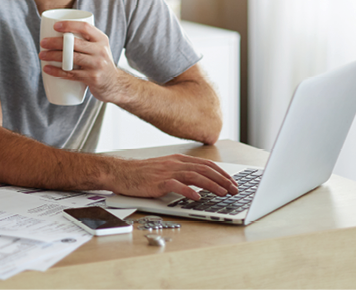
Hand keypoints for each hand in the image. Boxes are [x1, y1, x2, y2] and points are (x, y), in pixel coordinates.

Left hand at [39, 20, 124, 102]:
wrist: (115, 84)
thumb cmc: (100, 63)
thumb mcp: (99, 47)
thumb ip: (85, 39)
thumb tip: (57, 30)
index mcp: (101, 39)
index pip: (85, 27)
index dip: (69, 25)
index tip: (55, 26)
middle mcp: (101, 51)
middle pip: (74, 43)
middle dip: (55, 42)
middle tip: (43, 43)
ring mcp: (97, 65)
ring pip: (71, 58)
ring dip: (53, 56)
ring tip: (42, 55)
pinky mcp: (92, 78)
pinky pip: (71, 74)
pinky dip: (56, 71)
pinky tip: (47, 69)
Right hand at [115, 154, 237, 199]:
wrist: (120, 172)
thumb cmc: (141, 173)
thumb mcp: (164, 169)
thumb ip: (181, 173)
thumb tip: (201, 183)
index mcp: (177, 159)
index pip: (206, 164)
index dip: (221, 173)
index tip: (232, 182)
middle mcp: (174, 163)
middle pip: (204, 169)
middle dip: (222, 179)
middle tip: (234, 189)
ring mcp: (166, 172)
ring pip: (195, 176)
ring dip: (212, 185)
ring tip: (223, 193)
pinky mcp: (158, 182)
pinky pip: (176, 185)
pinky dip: (189, 191)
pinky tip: (198, 197)